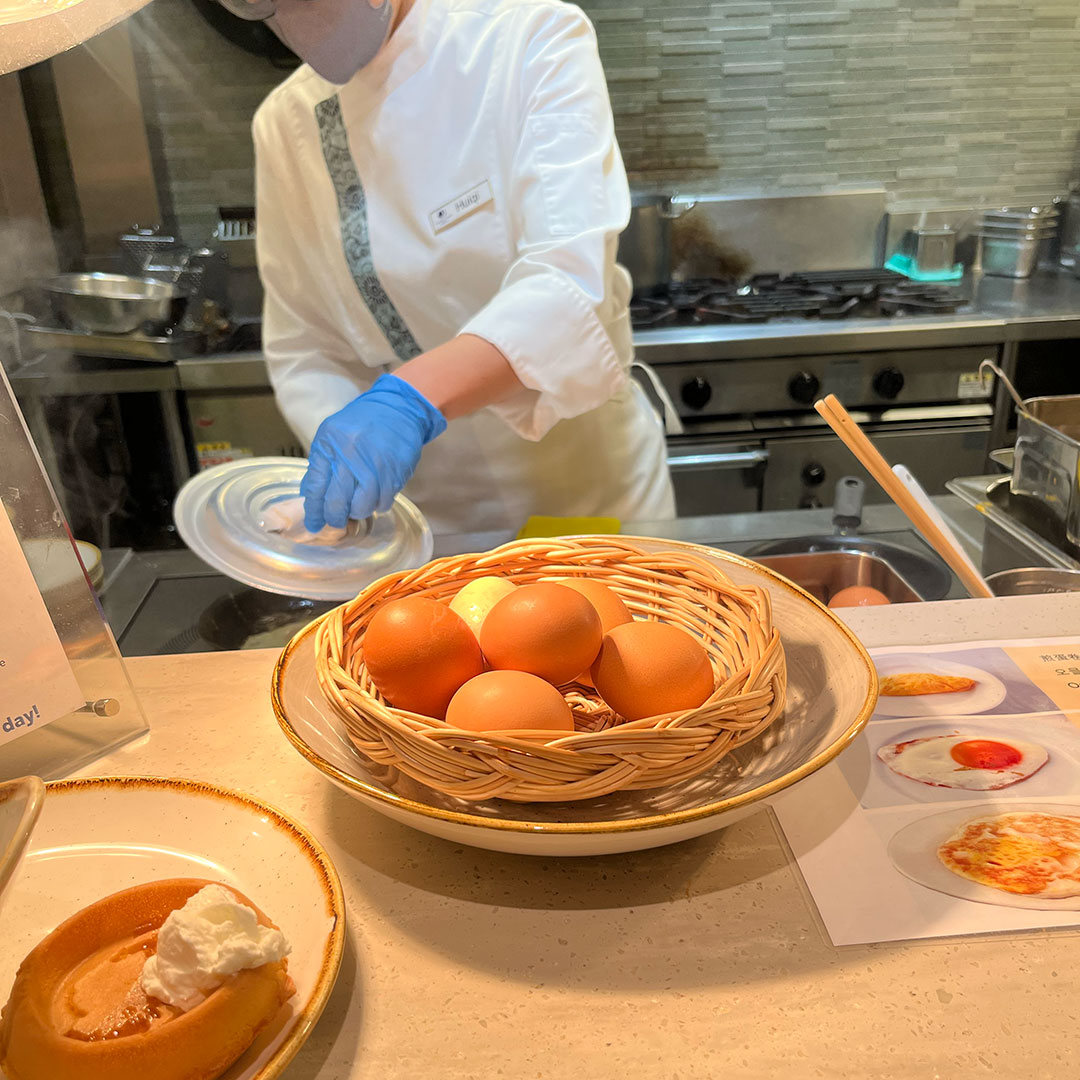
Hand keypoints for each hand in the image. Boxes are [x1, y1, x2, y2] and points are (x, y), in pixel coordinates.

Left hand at [300, 374, 445, 530]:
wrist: (398, 409)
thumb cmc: (362, 423)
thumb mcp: (332, 435)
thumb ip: (322, 464)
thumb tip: (311, 496)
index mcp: (329, 445)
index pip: (316, 487)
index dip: (314, 511)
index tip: (314, 524)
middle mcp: (349, 455)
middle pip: (337, 502)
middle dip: (334, 518)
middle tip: (336, 522)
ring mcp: (374, 466)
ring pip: (361, 507)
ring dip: (358, 512)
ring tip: (358, 507)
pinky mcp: (395, 473)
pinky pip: (383, 502)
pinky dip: (378, 505)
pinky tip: (376, 497)